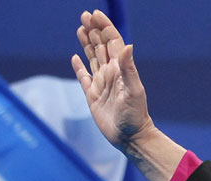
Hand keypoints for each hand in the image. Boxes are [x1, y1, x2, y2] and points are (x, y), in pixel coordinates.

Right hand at [70, 10, 154, 150]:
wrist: (130, 137)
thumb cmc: (135, 115)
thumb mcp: (134, 90)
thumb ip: (129, 68)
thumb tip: (127, 45)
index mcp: (121, 70)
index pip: (112, 42)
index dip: (104, 27)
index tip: (95, 14)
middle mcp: (111, 74)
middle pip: (100, 46)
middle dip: (93, 30)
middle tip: (85, 15)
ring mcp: (101, 84)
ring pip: (92, 58)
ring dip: (87, 43)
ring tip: (81, 28)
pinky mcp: (92, 96)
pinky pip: (83, 77)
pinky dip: (79, 67)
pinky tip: (75, 58)